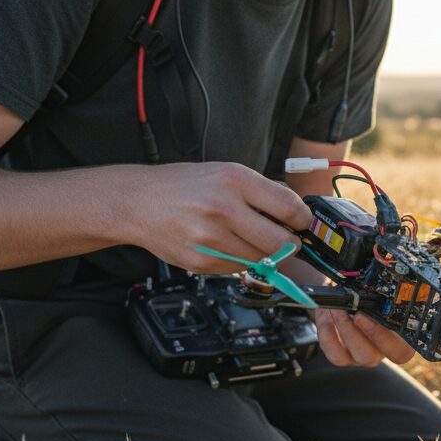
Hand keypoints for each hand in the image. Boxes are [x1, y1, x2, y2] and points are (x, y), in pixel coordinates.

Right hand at [130, 162, 311, 272]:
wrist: (137, 203)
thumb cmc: (184, 185)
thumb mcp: (225, 172)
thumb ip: (261, 191)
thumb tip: (295, 211)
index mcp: (234, 180)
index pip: (289, 207)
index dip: (302, 219)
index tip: (302, 223)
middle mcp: (224, 209)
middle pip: (281, 242)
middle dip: (290, 243)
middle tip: (285, 238)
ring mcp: (212, 239)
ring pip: (263, 260)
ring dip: (265, 254)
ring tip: (247, 238)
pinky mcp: (202, 261)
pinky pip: (239, 269)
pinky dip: (240, 260)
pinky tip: (225, 244)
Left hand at [317, 271, 440, 366]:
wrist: (345, 290)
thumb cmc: (378, 289)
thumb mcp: (409, 282)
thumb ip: (439, 281)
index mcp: (407, 334)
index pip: (417, 344)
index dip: (411, 336)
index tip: (400, 318)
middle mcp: (389, 348)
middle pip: (392, 356)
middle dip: (377, 334)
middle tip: (363, 312)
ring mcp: (366, 353)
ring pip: (362, 357)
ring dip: (349, 332)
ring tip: (343, 308)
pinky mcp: (342, 354)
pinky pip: (337, 356)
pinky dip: (330, 335)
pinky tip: (330, 315)